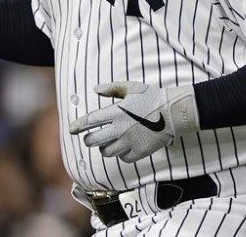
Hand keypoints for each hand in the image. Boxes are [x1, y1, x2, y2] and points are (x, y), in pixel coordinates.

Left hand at [68, 82, 198, 162]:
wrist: (174, 112)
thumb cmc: (153, 97)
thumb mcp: (132, 88)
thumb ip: (112, 89)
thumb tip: (95, 89)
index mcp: (117, 112)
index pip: (90, 121)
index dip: (79, 126)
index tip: (71, 130)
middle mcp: (120, 129)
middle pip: (94, 141)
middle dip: (89, 140)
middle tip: (90, 138)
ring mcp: (130, 142)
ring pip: (107, 152)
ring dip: (105, 148)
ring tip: (108, 142)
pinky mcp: (140, 151)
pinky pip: (124, 158)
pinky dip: (121, 154)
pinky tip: (124, 147)